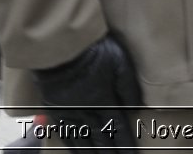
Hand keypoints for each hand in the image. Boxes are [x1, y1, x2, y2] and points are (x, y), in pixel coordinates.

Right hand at [33, 34, 142, 150]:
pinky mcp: (55, 110)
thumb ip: (128, 86)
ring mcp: (70, 113)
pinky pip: (65, 134)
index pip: (118, 128)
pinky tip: (78, 151)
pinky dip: (73, 146)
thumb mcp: (119, 62)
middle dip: (110, 152)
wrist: (58, 49)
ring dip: (92, 152)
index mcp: (105, 101)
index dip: (125, 144)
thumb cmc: (92, 51)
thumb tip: (136, 108)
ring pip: (83, 140)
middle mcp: (88, 112)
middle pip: (101, 138)